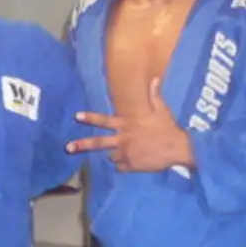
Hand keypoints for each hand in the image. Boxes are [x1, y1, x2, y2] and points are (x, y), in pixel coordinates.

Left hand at [68, 78, 193, 172]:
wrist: (177, 147)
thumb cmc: (168, 128)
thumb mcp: (161, 109)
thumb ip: (155, 95)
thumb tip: (155, 79)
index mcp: (127, 124)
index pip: (104, 120)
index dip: (90, 118)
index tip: (76, 117)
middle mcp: (123, 139)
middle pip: (98, 142)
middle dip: (82, 144)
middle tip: (68, 147)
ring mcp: (126, 153)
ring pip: (111, 156)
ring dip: (113, 156)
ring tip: (121, 156)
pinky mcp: (132, 165)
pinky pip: (122, 167)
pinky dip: (124, 166)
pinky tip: (131, 165)